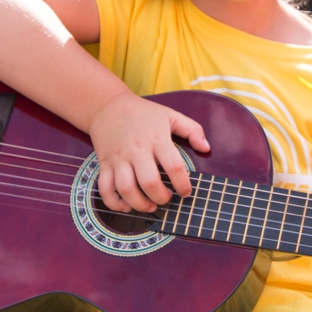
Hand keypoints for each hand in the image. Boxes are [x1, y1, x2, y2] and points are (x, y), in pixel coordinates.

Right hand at [88, 92, 210, 212]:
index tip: (185, 192)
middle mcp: (137, 150)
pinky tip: (126, 206)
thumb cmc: (143, 113)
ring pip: (126, 189)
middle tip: (167, 198)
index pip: (174, 167)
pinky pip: (105, 189)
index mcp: (157, 139)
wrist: (107, 105)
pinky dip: (114, 203)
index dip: (183, 185)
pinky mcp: (104, 164)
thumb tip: (206, 148)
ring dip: (139, 204)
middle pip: (149, 182)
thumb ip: (192, 130)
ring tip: (150, 206)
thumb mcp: (171, 115)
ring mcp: (119, 158)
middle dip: (161, 198)